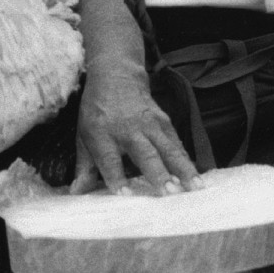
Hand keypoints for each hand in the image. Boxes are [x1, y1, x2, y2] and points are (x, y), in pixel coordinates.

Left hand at [77, 68, 198, 194]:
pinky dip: (186, 160)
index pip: (109, 160)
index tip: (126, 195)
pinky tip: (195, 176)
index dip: (116, 178)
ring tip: (194, 187)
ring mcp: (150, 124)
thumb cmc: (97, 112)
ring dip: (182, 169)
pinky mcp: (164, 122)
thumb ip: (85, 167)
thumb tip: (78, 192)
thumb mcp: (83, 137)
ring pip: (168, 149)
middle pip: (146, 154)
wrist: (117, 77)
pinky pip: (177, 144)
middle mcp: (128, 130)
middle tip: (170, 192)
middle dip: (159, 174)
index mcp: (102, 134)